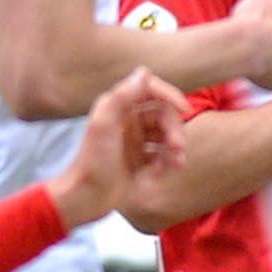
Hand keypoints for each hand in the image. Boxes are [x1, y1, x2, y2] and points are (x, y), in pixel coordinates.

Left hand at [51, 70, 186, 225]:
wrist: (86, 198)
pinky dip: (167, 162)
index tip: (186, 110)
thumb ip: (122, 97)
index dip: (171, 96)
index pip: (151, 90)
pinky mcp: (139, 160)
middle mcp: (127, 121)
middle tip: (178, 148)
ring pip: (166, 135)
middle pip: (164, 115)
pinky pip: (163, 154)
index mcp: (118, 108)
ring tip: (176, 164)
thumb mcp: (103, 125)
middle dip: (175, 130)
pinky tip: (161, 173)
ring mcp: (134, 141)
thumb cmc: (91, 163)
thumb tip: (144, 72)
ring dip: (175, 148)